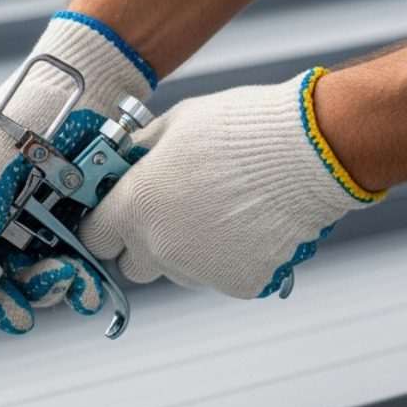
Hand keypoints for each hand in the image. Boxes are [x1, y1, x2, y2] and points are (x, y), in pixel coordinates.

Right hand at [0, 12, 155, 338]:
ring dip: (43, 290)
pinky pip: (62, 263)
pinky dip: (73, 278)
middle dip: (1, 302)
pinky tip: (86, 284)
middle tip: (21, 318)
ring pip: (24, 276)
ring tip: (67, 284)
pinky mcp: (63, 224)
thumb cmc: (32, 98)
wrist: (97, 75)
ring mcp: (25, 222)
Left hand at [79, 68, 384, 299]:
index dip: (106, 225)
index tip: (117, 215)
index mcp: (135, 206)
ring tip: (222, 211)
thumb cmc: (244, 129)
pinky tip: (250, 225)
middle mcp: (159, 246)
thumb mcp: (176, 123)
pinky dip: (230, 258)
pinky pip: (219, 276)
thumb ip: (140, 151)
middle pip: (132, 265)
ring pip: (177, 271)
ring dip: (188, 251)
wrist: (312, 150)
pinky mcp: (236, 283)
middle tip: (174, 213)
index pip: (94, 237)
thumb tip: (121, 161)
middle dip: (143, 244)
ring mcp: (198, 270)